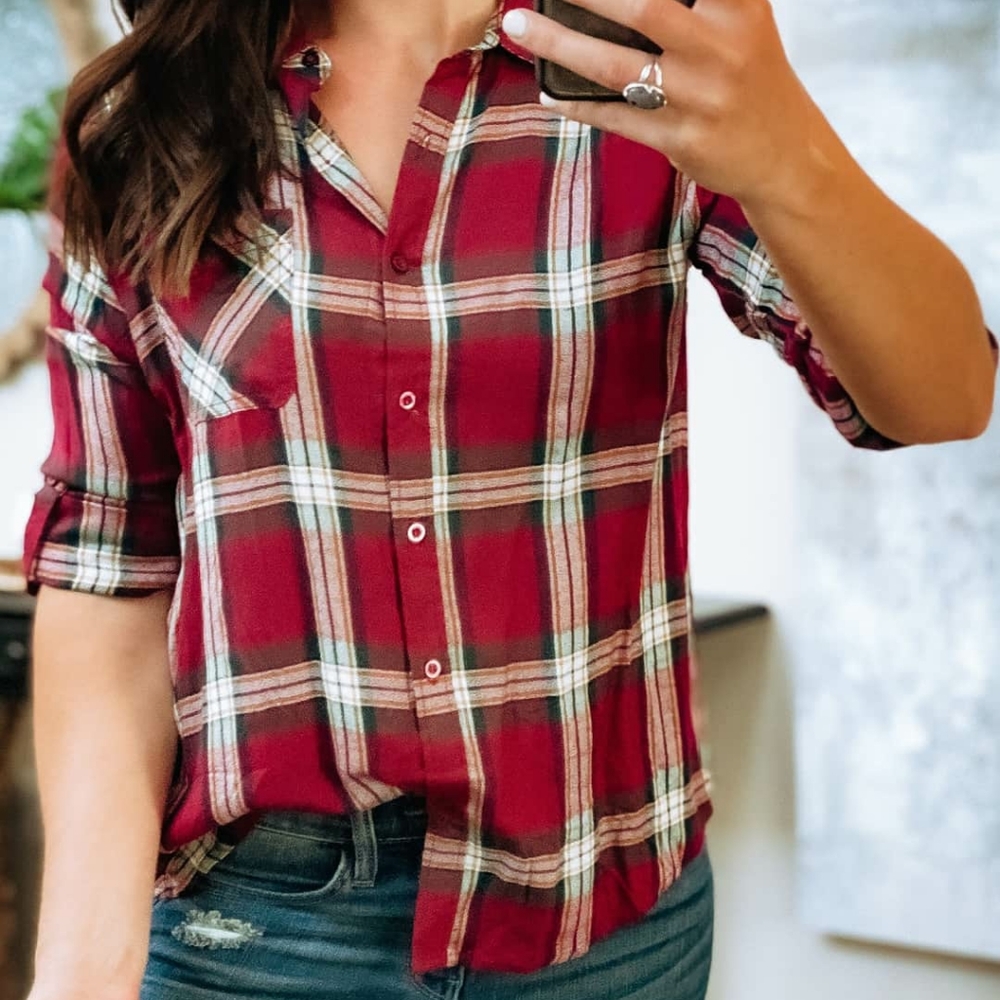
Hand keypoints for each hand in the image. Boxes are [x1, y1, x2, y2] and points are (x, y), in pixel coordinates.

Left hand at [503, 0, 830, 209]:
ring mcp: (697, 98)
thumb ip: (699, 0)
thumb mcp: (743, 19)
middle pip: (642, 7)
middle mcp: (719, 48)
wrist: (783, 154)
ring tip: (520, 26)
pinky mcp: (679, 139)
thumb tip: (622, 0)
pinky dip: (577, 104)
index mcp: (736, 7)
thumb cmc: (751, 76)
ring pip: (616, 65)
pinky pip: (616, 117)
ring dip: (560, 45)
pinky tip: (548, 93)